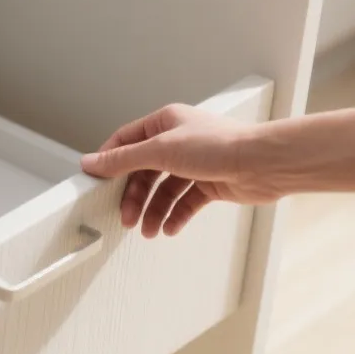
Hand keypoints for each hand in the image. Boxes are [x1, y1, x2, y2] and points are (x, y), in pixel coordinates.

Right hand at [79, 105, 284, 236]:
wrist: (263, 164)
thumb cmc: (220, 146)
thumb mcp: (160, 150)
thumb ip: (123, 159)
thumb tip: (91, 162)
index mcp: (165, 122)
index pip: (127, 141)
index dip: (111, 161)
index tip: (97, 182)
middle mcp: (179, 141)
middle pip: (145, 171)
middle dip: (135, 197)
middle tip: (127, 217)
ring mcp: (195, 164)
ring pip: (164, 190)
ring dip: (154, 212)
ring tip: (149, 231)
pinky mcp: (211, 183)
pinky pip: (185, 203)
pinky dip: (176, 216)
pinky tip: (169, 228)